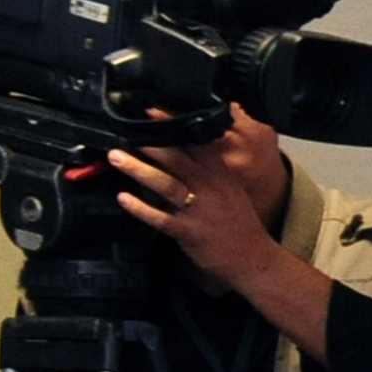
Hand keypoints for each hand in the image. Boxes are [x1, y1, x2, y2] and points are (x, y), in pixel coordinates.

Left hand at [107, 115, 330, 351]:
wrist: (255, 260)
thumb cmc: (241, 225)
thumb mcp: (233, 190)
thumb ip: (213, 168)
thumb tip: (194, 146)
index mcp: (222, 176)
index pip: (199, 143)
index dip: (175, 126)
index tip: (153, 111)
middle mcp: (211, 190)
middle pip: (178, 160)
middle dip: (151, 144)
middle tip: (127, 131)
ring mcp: (199, 211)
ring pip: (166, 185)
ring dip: (138, 169)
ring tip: (116, 157)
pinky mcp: (189, 232)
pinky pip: (160, 218)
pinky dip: (140, 208)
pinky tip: (123, 198)